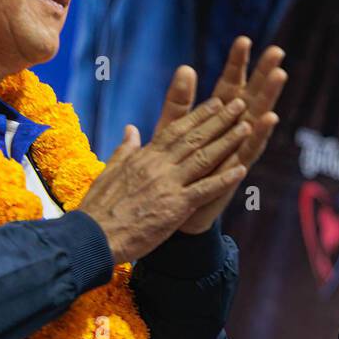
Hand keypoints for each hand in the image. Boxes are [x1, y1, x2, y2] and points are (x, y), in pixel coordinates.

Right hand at [77, 92, 251, 263]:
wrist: (92, 237)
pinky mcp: (175, 207)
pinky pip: (205, 190)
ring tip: (247, 126)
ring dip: (227, 141)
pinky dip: (224, 179)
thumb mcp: (109, 171)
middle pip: (194, 138)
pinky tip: (242, 169)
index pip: (176, 130)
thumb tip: (132, 129)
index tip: (217, 102)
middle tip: (240, 104)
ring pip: (204, 158)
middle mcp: (158, 166)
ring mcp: (168, 185)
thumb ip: (125, 149)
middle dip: (220, 120)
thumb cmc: (98, 208)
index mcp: (144, 157)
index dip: (199, 115)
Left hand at [164, 37, 286, 234]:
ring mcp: (236, 150)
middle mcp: (232, 131)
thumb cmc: (174, 168)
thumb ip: (179, 101)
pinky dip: (259, 134)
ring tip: (280, 75)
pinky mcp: (235, 169)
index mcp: (217, 118)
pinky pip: (250, 149)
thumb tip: (185, 67)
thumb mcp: (172, 129)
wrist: (173, 209)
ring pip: (256, 118)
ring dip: (268, 97)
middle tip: (276, 51)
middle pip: (250, 97)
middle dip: (262, 74)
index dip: (236, 64)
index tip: (244, 40)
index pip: (229, 85)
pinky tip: (269, 117)